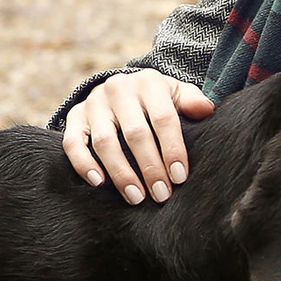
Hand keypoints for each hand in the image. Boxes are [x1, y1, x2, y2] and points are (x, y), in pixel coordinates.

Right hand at [62, 69, 214, 203]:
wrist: (122, 87)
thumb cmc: (157, 98)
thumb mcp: (177, 93)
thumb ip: (192, 101)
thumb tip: (207, 110)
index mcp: (149, 83)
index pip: (163, 118)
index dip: (172, 149)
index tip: (180, 177)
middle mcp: (119, 89)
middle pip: (135, 133)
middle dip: (150, 168)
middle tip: (162, 194)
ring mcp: (94, 103)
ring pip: (105, 141)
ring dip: (121, 173)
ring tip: (136, 197)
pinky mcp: (75, 116)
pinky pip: (73, 142)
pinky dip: (83, 163)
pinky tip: (99, 183)